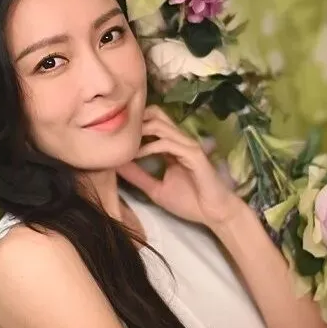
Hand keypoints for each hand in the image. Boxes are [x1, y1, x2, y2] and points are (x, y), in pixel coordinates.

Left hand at [116, 105, 244, 228]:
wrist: (214, 214)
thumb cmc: (189, 202)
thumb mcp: (156, 189)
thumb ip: (138, 177)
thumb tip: (116, 167)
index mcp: (172, 145)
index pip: (151, 121)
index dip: (132, 124)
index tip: (113, 135)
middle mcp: (180, 140)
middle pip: (156, 113)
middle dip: (135, 120)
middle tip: (118, 134)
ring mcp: (187, 145)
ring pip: (160, 124)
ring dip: (139, 132)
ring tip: (123, 145)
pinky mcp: (193, 154)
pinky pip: (167, 143)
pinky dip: (150, 147)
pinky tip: (137, 155)